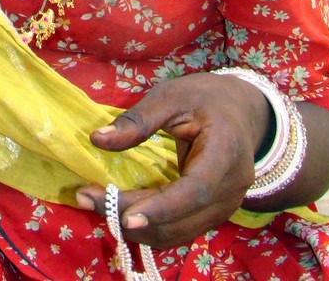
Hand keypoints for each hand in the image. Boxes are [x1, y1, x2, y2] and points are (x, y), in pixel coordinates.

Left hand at [76, 72, 269, 247]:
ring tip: (96, 203)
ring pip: (179, 231)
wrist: (242, 111)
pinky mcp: (213, 214)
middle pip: (181, 218)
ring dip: (137, 226)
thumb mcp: (171, 96)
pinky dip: (150, 226)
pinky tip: (120, 211)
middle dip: (132, 215)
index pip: (195, 191)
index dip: (161, 207)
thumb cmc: (205, 98)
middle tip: (86, 197)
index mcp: (225, 153)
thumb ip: (137, 120)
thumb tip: (97, 140)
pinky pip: (181, 229)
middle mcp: (231, 189)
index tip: (126, 216)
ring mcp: (225, 206)